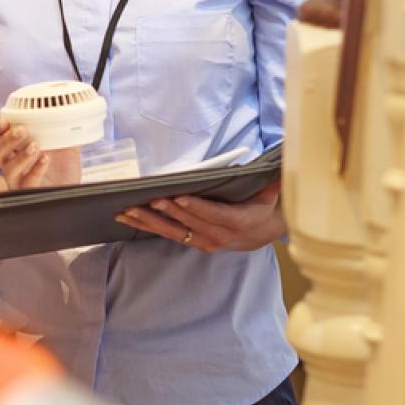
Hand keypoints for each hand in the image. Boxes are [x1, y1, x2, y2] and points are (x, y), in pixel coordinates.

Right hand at [0, 119, 80, 189]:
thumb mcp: (65, 144)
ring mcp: (20, 181)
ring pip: (8, 170)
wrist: (75, 192)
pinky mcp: (30, 194)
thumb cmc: (64, 168)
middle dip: (6, 140)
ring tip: (36, 146)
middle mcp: (13, 165)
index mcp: (15, 150)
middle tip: (22, 130)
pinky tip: (46, 159)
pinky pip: (28, 183)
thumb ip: (61, 128)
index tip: (4, 121)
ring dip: (20, 156)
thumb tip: (66, 110)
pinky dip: (36, 169)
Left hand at [117, 181, 286, 252]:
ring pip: (173, 232)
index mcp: (239, 222)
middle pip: (190, 223)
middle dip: (167, 212)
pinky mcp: (194, 243)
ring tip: (126, 212)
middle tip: (147, 201)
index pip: (215, 215)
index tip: (179, 198)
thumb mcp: (272, 191)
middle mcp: (220, 236)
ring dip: (149, 222)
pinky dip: (148, 227)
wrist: (265, 232)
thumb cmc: (264, 205)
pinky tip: (130, 219)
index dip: (196, 208)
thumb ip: (272, 179)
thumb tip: (278, 161)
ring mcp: (205, 242)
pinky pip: (169, 235)